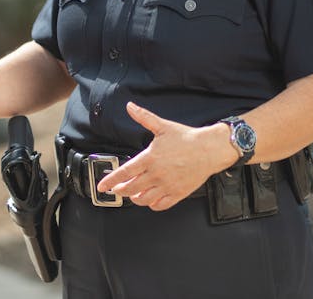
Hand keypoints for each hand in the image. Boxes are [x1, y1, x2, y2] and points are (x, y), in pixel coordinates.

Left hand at [96, 101, 230, 210]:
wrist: (209, 149)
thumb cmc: (187, 138)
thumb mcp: (162, 126)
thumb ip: (143, 117)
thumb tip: (130, 107)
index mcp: (150, 158)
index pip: (125, 173)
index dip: (111, 180)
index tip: (102, 186)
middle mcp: (156, 174)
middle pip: (131, 188)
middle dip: (121, 190)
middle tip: (117, 190)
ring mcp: (167, 185)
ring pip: (145, 199)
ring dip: (135, 198)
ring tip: (133, 195)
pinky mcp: (178, 193)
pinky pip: (162, 205)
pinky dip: (153, 205)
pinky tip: (150, 200)